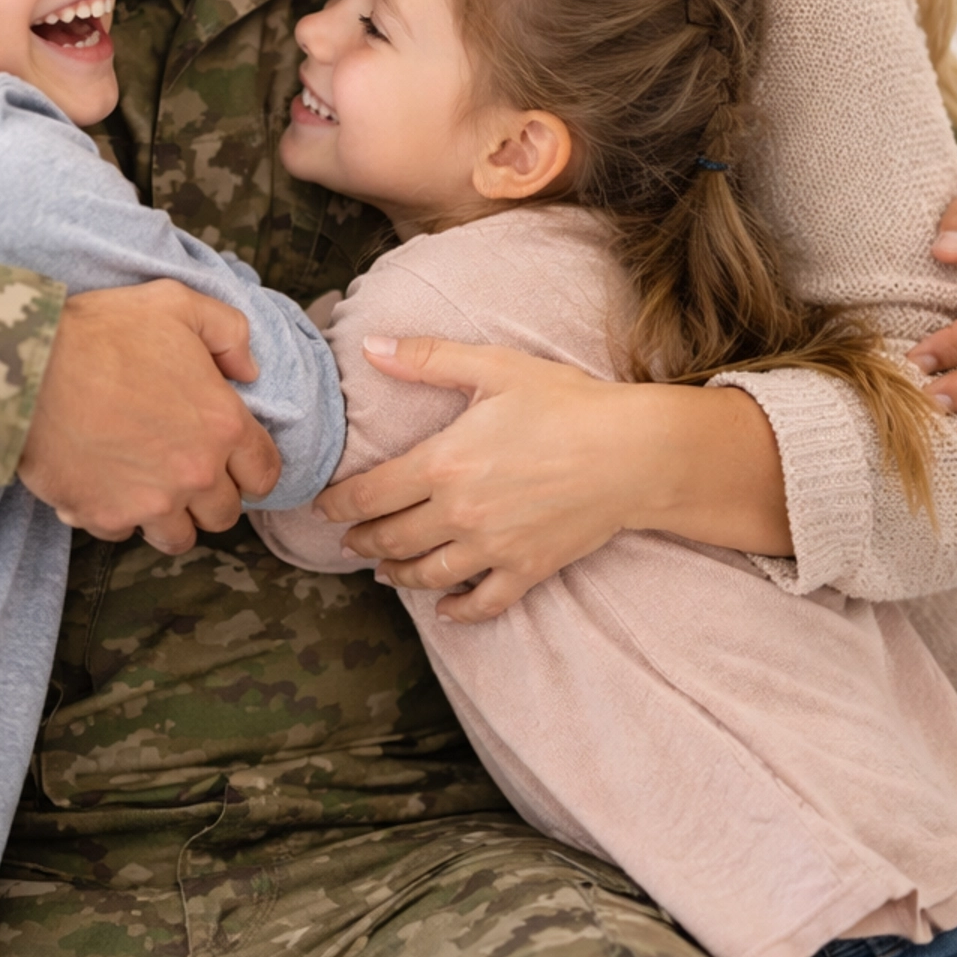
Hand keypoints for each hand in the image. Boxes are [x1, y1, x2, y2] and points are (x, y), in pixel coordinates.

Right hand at [17, 279, 280, 552]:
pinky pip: (123, 532)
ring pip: (179, 537)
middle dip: (210, 495)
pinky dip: (116, 514)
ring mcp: (150, 502)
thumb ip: (228, 331)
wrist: (27, 367)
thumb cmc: (102, 332)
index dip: (251, 468)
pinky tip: (102, 482)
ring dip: (169, 516)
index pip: (265, 473)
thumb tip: (248, 370)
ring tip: (147, 487)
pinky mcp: (104, 517)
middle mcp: (194, 472)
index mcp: (221, 423)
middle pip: (225, 513)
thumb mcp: (176, 303)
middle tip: (183, 468)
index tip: (231, 460)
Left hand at [315, 337, 789, 621]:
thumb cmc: (566, 403)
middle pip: (390, 538)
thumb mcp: (494, 368)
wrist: (635, 452)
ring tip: (383, 572)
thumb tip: (370, 346)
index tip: (322, 508)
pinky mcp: (526, 569)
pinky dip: (458, 610)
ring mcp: (492, 547)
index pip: (370, 494)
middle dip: (362, 541)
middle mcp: (459, 513)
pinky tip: (445, 608)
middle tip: (348, 541)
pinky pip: (482, 602)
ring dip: (397, 575)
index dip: (338, 504)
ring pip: (427, 574)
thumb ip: (427, 360)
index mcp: (443, 462)